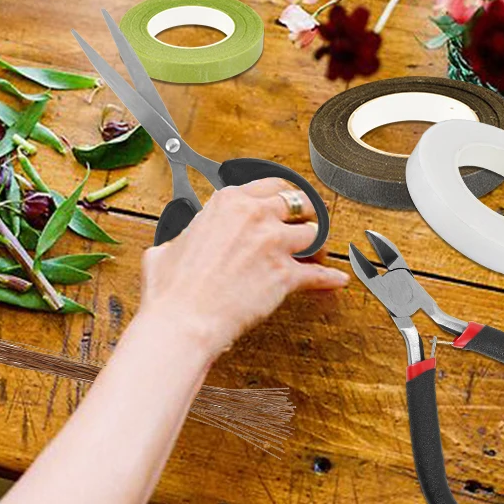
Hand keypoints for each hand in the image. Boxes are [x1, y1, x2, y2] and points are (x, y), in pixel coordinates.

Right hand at [139, 180, 346, 361]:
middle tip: (306, 223)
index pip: (270, 184)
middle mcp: (255, 216)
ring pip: (313, 233)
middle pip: (298, 203)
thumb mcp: (167, 246)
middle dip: (305, 213)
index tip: (285, 203)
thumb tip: (177, 244)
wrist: (183, 319)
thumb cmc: (172, 288)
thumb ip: (183, 236)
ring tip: (315, 254)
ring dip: (315, 245)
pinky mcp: (285, 275)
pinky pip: (318, 275)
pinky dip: (329, 279)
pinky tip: (337, 280)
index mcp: (228, 202)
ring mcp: (273, 244)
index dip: (281, 195)